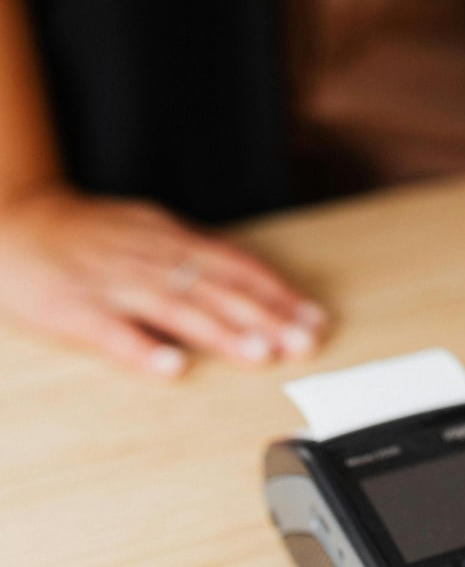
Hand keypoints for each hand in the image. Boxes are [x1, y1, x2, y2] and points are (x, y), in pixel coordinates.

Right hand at [0, 184, 328, 378]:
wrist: (14, 219)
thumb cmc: (88, 233)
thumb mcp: (150, 231)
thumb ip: (194, 255)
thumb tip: (246, 278)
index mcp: (171, 239)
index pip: (237, 266)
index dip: (277, 292)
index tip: (313, 317)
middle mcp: (150, 259)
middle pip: (217, 288)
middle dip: (266, 316)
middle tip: (304, 341)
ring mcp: (113, 283)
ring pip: (176, 308)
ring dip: (222, 332)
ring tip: (261, 353)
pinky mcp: (74, 309)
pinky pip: (112, 332)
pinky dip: (144, 349)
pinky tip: (174, 367)